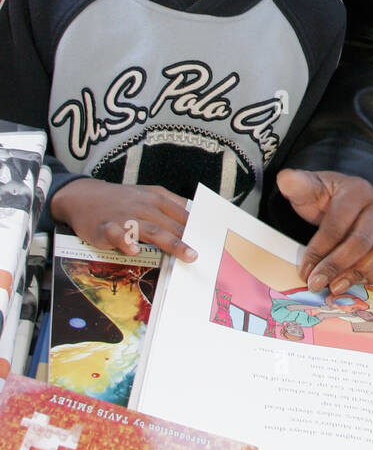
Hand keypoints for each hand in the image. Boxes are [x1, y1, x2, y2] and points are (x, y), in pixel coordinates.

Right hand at [50, 179, 194, 260]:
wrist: (82, 196)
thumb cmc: (120, 199)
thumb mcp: (146, 195)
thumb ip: (170, 205)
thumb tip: (194, 216)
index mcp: (156, 198)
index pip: (182, 213)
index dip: (197, 227)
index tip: (213, 240)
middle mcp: (143, 206)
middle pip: (171, 224)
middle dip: (189, 239)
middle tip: (206, 253)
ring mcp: (125, 217)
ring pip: (151, 230)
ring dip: (171, 242)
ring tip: (187, 254)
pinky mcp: (105, 228)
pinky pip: (117, 235)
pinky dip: (126, 241)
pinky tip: (134, 251)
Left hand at [276, 169, 372, 292]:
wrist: (349, 200)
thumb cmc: (327, 198)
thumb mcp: (310, 188)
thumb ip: (297, 184)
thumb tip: (284, 179)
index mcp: (357, 190)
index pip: (337, 224)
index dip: (320, 250)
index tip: (306, 271)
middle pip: (362, 240)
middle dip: (338, 266)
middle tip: (319, 284)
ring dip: (360, 274)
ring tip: (337, 287)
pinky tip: (360, 283)